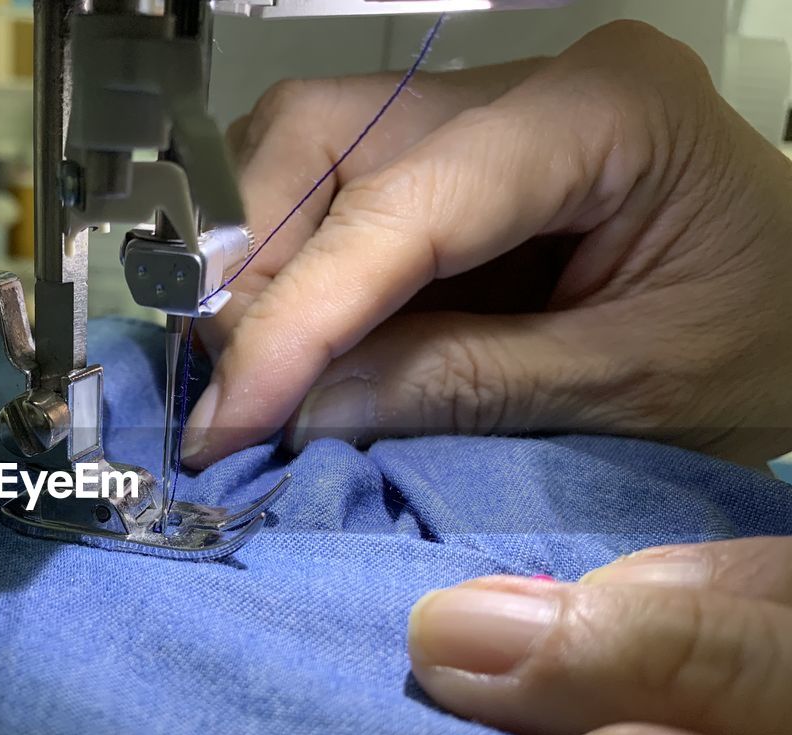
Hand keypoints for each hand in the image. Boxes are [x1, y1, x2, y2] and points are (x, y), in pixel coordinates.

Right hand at [184, 21, 791, 469]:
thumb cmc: (766, 341)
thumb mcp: (630, 387)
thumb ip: (462, 387)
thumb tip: (300, 407)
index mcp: (604, 115)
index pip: (406, 202)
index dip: (299, 313)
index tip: (229, 414)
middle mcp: (528, 87)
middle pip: (326, 135)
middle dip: (258, 271)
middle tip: (237, 396)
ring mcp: (484, 117)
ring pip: (309, 153)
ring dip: (262, 270)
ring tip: (262, 380)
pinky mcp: (455, 162)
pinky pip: (337, 198)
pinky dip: (298, 281)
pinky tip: (296, 352)